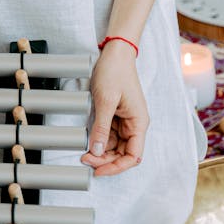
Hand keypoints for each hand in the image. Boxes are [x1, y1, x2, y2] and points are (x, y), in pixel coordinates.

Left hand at [81, 40, 148, 176]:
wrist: (115, 52)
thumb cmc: (115, 71)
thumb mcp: (106, 100)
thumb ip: (101, 127)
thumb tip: (96, 151)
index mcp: (138, 123)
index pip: (133, 156)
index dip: (117, 167)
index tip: (99, 170)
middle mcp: (134, 124)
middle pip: (122, 153)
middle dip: (105, 159)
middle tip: (86, 159)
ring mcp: (125, 120)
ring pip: (114, 145)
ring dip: (100, 151)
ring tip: (84, 151)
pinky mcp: (116, 115)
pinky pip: (109, 134)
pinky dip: (99, 139)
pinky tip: (88, 139)